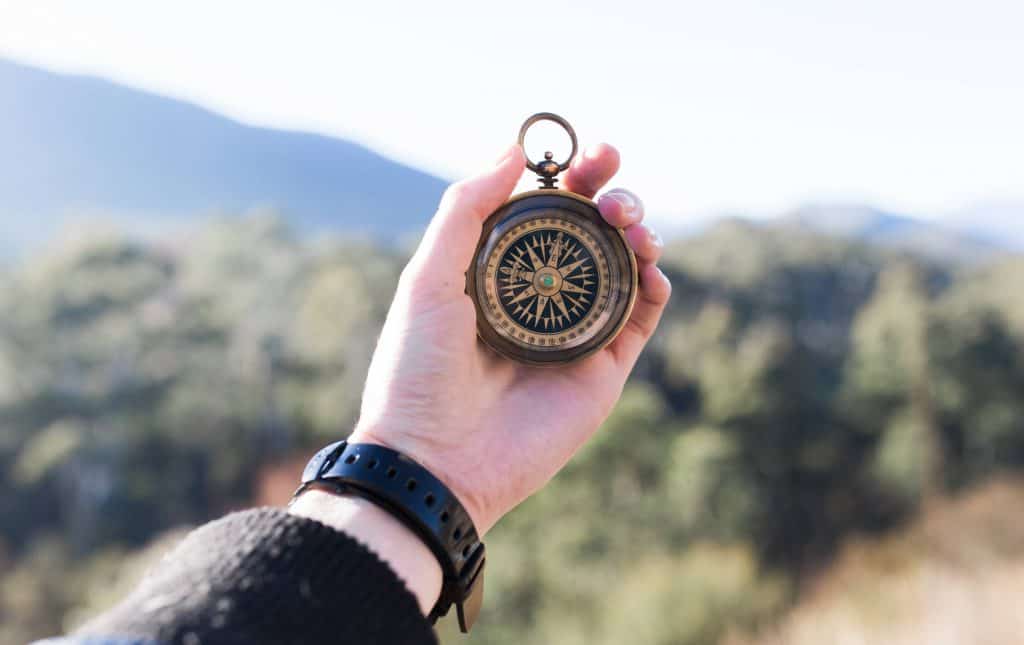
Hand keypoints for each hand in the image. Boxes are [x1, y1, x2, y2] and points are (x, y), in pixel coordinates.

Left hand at [350, 143, 670, 534]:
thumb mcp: (428, 278)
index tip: (587, 153)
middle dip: (611, 194)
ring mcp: (574, 332)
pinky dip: (655, 284)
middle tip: (611, 182)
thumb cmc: (418, 370)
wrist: (435, 460)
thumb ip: (467, 210)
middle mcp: (540, 297)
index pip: (545, 211)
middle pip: (592, 231)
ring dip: (637, 231)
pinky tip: (649, 264)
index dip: (571, 176)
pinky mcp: (602, 369)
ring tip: (628, 222)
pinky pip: (641, 317)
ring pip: (624, 266)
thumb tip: (513, 150)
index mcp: (497, 272)